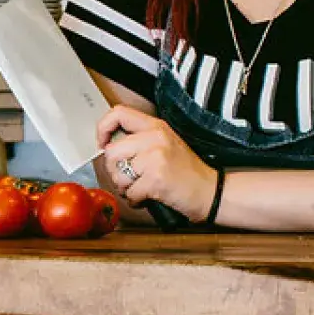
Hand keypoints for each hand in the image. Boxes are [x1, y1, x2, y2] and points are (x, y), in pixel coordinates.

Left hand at [97, 105, 217, 222]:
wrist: (211, 191)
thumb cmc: (187, 171)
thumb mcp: (166, 143)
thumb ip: (140, 139)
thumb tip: (108, 145)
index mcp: (156, 126)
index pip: (118, 114)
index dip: (103, 129)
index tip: (103, 144)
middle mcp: (155, 138)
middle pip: (111, 152)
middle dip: (114, 170)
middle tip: (127, 177)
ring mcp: (155, 158)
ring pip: (118, 175)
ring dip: (125, 188)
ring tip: (140, 187)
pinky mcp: (155, 179)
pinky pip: (129, 193)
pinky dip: (135, 200)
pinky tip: (147, 197)